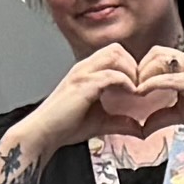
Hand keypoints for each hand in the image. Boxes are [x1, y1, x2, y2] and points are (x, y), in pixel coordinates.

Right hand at [15, 38, 153, 160]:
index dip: (131, 66)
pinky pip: (111, 74)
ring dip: (131, 71)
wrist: (43, 134)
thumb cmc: (65, 126)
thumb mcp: (100, 122)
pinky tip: (131, 95)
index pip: (114, 54)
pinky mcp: (83, 85)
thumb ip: (120, 122)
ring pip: (115, 55)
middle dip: (133, 65)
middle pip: (116, 49)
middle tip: (140, 86)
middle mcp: (84, 68)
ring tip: (136, 90)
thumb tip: (140, 129)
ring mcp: (82, 74)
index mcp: (86, 72)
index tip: (139, 86)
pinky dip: (126, 82)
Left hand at [132, 48, 183, 153]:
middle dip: (140, 68)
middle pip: (155, 52)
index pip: (158, 55)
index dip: (142, 68)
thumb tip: (143, 126)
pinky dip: (151, 84)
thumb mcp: (183, 114)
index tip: (133, 85)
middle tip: (131, 87)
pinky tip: (142, 94)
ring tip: (136, 91)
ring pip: (160, 59)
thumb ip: (163, 115)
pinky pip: (167, 78)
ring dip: (143, 74)